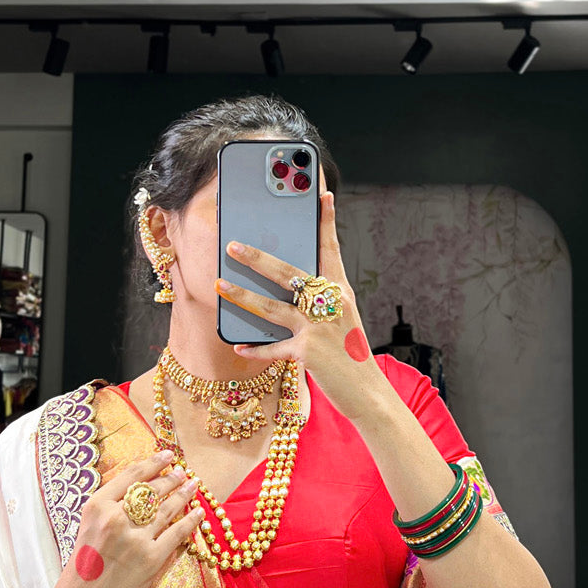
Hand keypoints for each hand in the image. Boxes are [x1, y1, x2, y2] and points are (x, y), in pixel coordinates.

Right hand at [54, 449, 203, 587]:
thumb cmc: (83, 567)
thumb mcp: (88, 527)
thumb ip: (110, 507)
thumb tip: (142, 488)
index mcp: (97, 506)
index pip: (132, 475)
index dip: (154, 462)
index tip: (167, 455)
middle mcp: (116, 518)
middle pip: (152, 490)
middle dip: (172, 478)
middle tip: (183, 472)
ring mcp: (135, 539)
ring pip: (167, 509)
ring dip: (184, 494)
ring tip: (194, 485)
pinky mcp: (151, 559)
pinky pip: (177, 534)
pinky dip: (191, 521)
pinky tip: (199, 512)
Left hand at [216, 191, 383, 420]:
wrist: (368, 392)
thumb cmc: (352, 354)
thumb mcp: (343, 320)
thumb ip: (321, 301)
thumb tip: (293, 287)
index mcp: (341, 292)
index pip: (331, 250)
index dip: (326, 222)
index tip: (322, 195)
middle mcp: (330, 304)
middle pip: (288, 274)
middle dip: (257, 257)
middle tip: (233, 245)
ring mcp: (318, 328)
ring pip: (272, 307)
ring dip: (242, 295)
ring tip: (219, 285)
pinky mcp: (308, 353)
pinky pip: (273, 348)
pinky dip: (256, 348)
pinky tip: (239, 345)